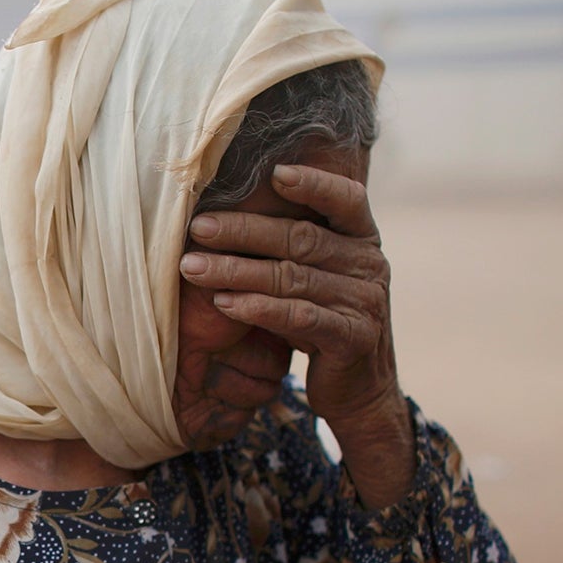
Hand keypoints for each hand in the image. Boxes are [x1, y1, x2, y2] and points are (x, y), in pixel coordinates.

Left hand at [182, 162, 395, 427]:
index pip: (346, 199)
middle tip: (197, 227)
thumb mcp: (319, 276)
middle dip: (243, 231)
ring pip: (292, 277)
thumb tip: (231, 204)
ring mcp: (364, 302)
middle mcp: (370, 265)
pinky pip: (299, 317)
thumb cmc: (325, 321)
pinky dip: (258, 308)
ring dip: (237, 270)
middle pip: (301, 238)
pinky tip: (224, 303)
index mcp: (364, 239)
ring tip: (193, 268)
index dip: (313, 184)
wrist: (359, 389)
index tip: (273, 172)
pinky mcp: (352, 338)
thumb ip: (296, 243)